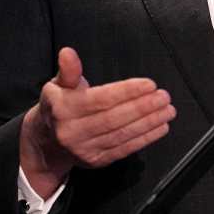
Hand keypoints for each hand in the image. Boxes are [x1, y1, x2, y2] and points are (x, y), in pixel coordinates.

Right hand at [19, 47, 175, 197]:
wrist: (46, 143)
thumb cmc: (59, 106)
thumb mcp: (57, 85)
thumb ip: (68, 70)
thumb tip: (68, 52)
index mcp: (64, 108)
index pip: (100, 99)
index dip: (126, 92)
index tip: (149, 84)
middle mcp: (73, 131)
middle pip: (114, 118)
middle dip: (142, 107)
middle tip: (164, 96)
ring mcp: (85, 149)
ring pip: (122, 134)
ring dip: (149, 122)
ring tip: (168, 110)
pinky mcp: (96, 161)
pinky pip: (124, 149)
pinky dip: (145, 138)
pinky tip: (160, 127)